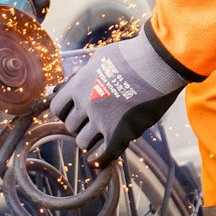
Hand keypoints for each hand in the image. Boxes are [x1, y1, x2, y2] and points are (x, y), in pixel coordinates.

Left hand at [47, 30, 193, 163]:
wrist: (158, 63)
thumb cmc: (133, 56)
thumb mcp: (100, 59)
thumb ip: (85, 75)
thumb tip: (71, 84)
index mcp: (78, 85)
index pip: (56, 107)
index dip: (64, 111)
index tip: (72, 112)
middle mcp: (86, 103)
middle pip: (70, 126)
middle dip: (79, 124)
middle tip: (91, 122)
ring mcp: (102, 120)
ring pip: (82, 142)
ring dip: (89, 139)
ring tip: (98, 135)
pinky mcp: (121, 133)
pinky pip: (103, 154)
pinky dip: (98, 158)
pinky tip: (96, 158)